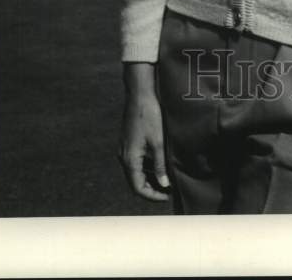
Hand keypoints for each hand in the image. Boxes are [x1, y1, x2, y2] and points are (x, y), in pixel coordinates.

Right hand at [119, 64, 170, 202]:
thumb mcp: (158, 143)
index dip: (153, 196)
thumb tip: (164, 185)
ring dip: (149, 177)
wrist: (139, 95)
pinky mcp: (127, 142)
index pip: (138, 188)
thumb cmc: (150, 117)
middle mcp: (123, 157)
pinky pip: (135, 161)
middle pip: (135, 182)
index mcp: (129, 159)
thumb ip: (160, 165)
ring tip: (166, 178)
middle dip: (151, 188)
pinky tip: (159, 164)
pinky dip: (146, 167)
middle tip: (168, 190)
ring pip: (135, 172)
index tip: (168, 196)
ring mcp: (124, 149)